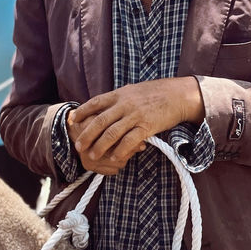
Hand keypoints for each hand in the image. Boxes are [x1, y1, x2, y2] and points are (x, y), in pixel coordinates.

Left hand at [68, 77, 203, 170]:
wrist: (178, 95)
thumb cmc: (156, 93)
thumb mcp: (134, 91)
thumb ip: (119, 99)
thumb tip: (104, 105)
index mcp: (120, 94)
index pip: (95, 102)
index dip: (82, 112)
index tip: (72, 120)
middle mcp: (125, 104)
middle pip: (99, 121)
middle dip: (86, 135)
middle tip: (78, 145)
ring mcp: (135, 115)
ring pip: (111, 133)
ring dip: (100, 146)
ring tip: (92, 156)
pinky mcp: (146, 126)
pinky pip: (129, 141)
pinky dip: (120, 151)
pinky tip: (114, 158)